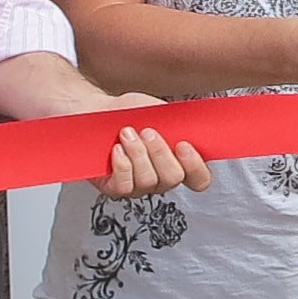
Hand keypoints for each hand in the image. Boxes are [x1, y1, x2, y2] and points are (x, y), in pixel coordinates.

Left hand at [92, 112, 214, 198]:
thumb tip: (192, 127)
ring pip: (148, 181)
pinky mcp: (114, 188)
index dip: (195, 166)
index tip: (183, 144)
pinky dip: (122, 165)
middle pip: (173, 179)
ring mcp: (137, 186)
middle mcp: (159, 179)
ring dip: (138, 153)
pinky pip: (125, 186)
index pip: (199, 179)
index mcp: (177, 162)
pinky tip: (117, 149)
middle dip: (160, 152)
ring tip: (127, 132)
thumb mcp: (160, 113)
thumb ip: (179, 125)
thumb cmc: (129, 112)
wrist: (98, 110)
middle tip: (148, 131)